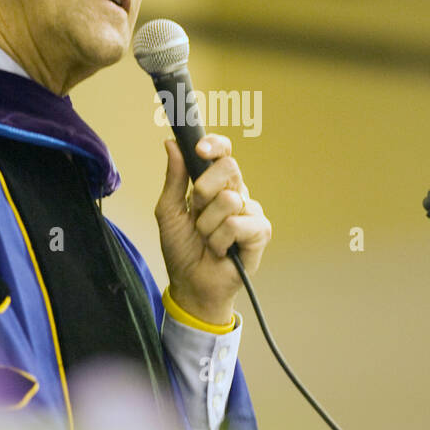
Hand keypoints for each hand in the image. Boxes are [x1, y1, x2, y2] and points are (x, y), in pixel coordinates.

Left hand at [155, 134, 271, 324]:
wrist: (191, 285)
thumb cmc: (181, 249)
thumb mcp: (169, 211)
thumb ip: (174, 178)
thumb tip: (171, 144)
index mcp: (215, 184)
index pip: (223, 153)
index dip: (215, 146)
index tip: (200, 150)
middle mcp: (236, 193)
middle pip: (229, 168)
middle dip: (203, 191)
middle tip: (197, 213)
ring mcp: (250, 211)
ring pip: (229, 200)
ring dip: (208, 225)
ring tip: (207, 239)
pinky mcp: (260, 231)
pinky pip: (237, 224)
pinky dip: (220, 240)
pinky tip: (221, 250)